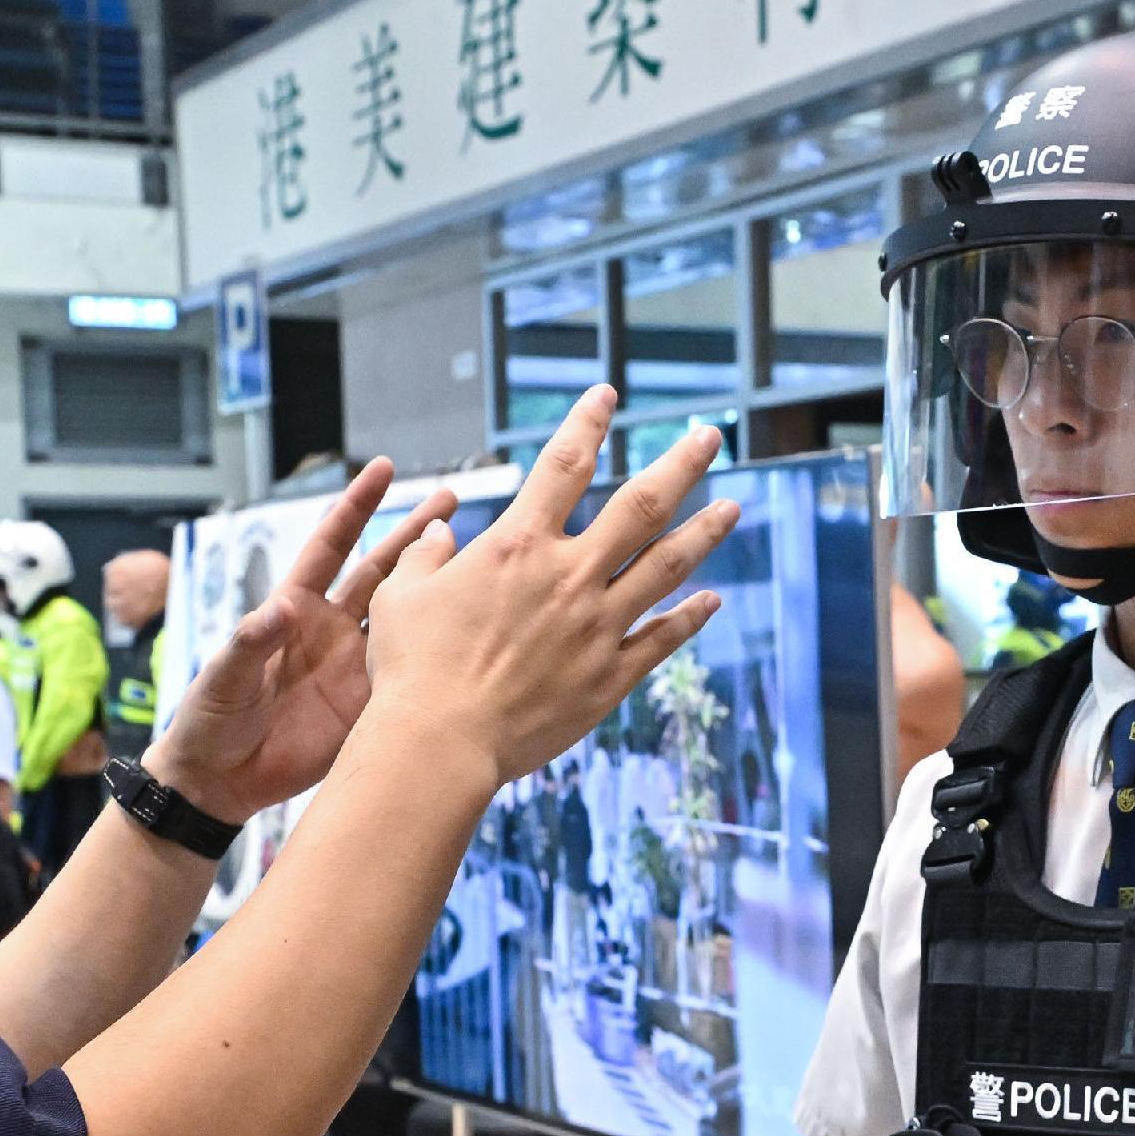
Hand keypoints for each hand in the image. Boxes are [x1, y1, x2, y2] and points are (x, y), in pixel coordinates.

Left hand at [146, 456, 446, 824]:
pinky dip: (439, 656)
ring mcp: (355, 667)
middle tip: (450, 501)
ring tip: (475, 559)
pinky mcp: (370, 706)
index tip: (382, 470)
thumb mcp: (223, 677)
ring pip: (406, 618)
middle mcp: (331, 630)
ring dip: (435, 590)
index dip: (358, 507)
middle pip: (381, 571)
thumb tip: (280, 609)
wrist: (222, 781)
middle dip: (414, 535)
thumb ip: (250, 641)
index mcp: (295, 609)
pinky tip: (472, 638)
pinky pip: (411, 675)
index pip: (332, 545)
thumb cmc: (210, 720)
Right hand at [365, 387, 737, 784]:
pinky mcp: (609, 677)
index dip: (588, 423)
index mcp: (518, 546)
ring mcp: (597, 626)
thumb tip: (438, 534)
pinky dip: (691, 617)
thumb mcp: (401, 597)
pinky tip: (712, 600)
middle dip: (681, 464)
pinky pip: (662, 639)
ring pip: (667, 567)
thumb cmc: (411, 669)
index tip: (608, 394)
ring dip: (704, 533)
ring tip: (733, 508)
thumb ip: (424, 559)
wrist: (441, 741)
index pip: (563, 465)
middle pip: (640, 504)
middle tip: (710, 436)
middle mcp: (568, 576)